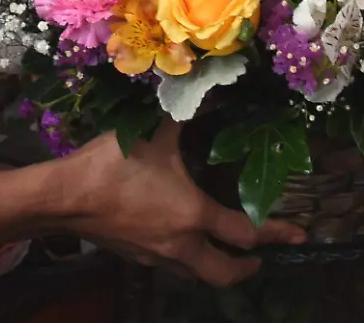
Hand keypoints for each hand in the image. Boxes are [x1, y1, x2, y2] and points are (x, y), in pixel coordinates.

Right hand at [57, 120, 303, 286]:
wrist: (64, 197)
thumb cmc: (112, 164)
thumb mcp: (154, 133)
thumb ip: (184, 113)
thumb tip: (205, 88)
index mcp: (193, 214)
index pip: (245, 232)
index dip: (276, 234)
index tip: (299, 236)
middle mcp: (181, 243)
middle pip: (224, 272)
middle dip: (246, 268)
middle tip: (258, 257)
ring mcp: (156, 255)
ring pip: (196, 274)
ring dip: (213, 265)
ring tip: (220, 248)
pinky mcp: (135, 257)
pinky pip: (170, 265)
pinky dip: (184, 259)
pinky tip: (177, 238)